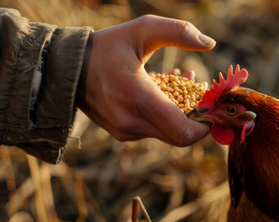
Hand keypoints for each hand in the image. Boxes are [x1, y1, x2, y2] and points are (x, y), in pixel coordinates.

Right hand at [76, 15, 214, 145]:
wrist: (64, 69)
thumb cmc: (104, 47)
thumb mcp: (141, 30)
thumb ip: (178, 33)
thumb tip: (210, 44)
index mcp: (138, 100)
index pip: (184, 132)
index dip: (206, 124)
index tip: (213, 104)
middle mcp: (132, 122)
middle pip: (180, 134)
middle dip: (197, 113)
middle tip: (201, 87)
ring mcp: (126, 131)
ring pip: (168, 131)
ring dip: (182, 109)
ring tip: (183, 78)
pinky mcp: (123, 133)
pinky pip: (154, 128)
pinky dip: (166, 112)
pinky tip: (165, 87)